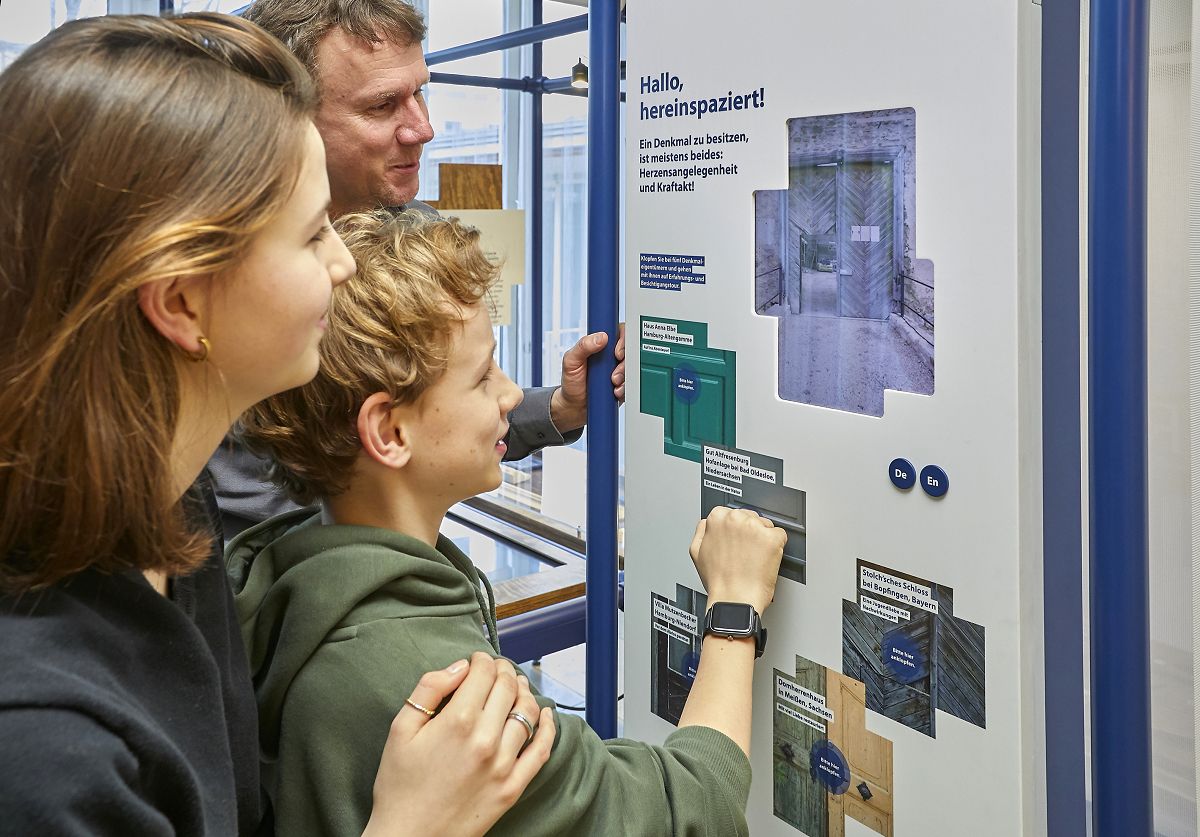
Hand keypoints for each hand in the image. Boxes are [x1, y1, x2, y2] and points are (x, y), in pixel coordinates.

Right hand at [364, 653, 554, 836]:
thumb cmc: (399, 785)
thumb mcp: (400, 730)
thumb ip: (429, 690)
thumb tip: (459, 667)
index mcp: (458, 721)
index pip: (483, 673)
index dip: (482, 660)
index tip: (477, 659)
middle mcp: (486, 739)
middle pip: (507, 688)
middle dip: (502, 670)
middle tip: (496, 668)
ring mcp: (503, 765)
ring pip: (527, 712)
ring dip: (524, 691)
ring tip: (516, 685)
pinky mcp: (513, 787)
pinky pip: (541, 751)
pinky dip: (548, 728)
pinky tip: (546, 715)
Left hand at [549, 323, 626, 432]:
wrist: (575, 407)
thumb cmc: (571, 382)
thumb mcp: (571, 361)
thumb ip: (583, 346)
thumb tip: (601, 336)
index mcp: (600, 344)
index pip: (619, 332)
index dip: (623, 341)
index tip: (616, 354)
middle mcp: (611, 354)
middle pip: (630, 350)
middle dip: (624, 363)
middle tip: (613, 374)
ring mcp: (619, 368)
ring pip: (634, 366)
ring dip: (625, 376)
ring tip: (613, 384)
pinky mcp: (624, 382)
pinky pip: (633, 382)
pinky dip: (627, 387)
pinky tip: (616, 391)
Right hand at [689, 507, 786, 614]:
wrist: (734, 599)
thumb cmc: (718, 581)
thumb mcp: (696, 551)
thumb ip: (702, 530)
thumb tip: (708, 522)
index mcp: (716, 518)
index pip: (732, 514)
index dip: (736, 530)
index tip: (737, 541)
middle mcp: (735, 518)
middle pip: (751, 517)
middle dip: (751, 533)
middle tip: (746, 553)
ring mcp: (754, 527)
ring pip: (766, 525)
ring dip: (763, 539)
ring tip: (754, 558)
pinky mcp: (772, 538)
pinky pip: (781, 536)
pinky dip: (777, 547)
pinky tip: (765, 559)